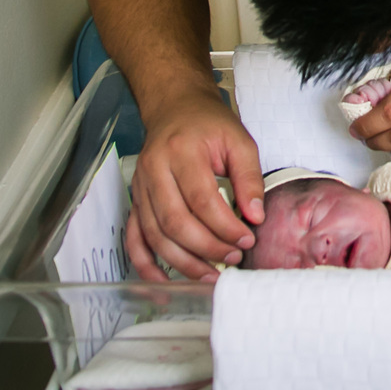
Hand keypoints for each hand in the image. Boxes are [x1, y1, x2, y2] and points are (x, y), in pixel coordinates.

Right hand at [126, 90, 264, 280]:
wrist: (176, 108)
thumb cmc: (208, 124)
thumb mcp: (239, 141)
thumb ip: (250, 178)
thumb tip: (255, 216)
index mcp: (181, 152)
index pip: (201, 200)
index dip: (224, 226)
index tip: (246, 240)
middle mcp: (154, 171)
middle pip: (175, 222)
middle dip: (207, 247)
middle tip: (233, 258)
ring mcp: (140, 189)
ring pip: (155, 235)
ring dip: (183, 262)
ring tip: (211, 275)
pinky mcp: (135, 202)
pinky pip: (134, 239)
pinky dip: (146, 264)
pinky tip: (164, 282)